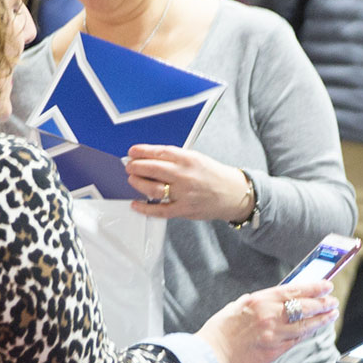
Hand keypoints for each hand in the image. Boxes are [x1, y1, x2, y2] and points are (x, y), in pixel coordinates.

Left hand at [125, 144, 248, 221]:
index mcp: (188, 159)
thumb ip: (175, 158)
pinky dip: (145, 208)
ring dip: (138, 184)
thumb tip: (151, 158)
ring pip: (153, 188)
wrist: (233, 193)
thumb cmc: (214, 175)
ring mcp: (184, 193)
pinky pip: (160, 210)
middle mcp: (185, 175)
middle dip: (135, 167)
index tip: (132, 151)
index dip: (142, 151)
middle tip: (129, 166)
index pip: (160, 152)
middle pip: (152, 169)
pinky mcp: (184, 209)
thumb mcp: (196, 158)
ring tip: (132, 181)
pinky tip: (136, 204)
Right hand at [196, 280, 337, 362]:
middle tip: (333, 300)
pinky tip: (315, 329)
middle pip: (304, 307)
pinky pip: (297, 340)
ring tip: (331, 314)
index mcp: (260, 300)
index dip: (314, 287)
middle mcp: (270, 315)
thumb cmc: (222, 328)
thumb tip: (279, 298)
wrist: (212, 353)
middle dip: (322, 302)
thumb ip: (261, 301)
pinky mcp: (275, 350)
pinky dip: (308, 333)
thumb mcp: (240, 305)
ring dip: (321, 319)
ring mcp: (274, 334)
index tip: (326, 285)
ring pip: (305, 325)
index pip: (294, 290)